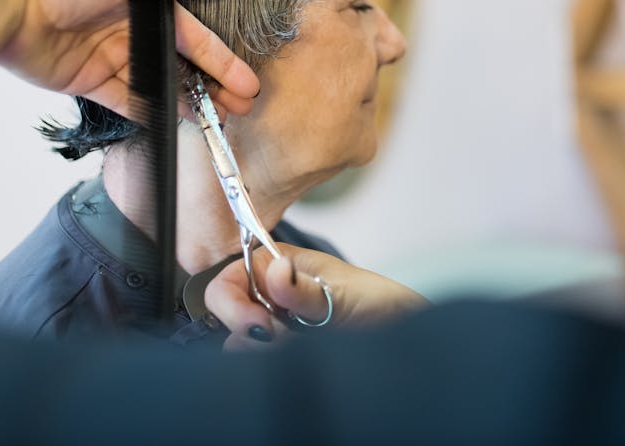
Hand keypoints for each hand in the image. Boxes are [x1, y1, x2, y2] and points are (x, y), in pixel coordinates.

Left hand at [0, 0, 259, 115]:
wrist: (9, 4)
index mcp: (142, 0)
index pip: (192, 35)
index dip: (221, 60)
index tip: (245, 82)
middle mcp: (130, 29)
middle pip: (180, 64)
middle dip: (212, 86)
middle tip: (239, 108)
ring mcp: (110, 56)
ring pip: (159, 85)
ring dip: (187, 102)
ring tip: (214, 120)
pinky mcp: (88, 80)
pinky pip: (125, 99)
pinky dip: (149, 111)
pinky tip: (173, 122)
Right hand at [204, 244, 427, 350]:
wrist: (399, 330)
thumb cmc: (377, 301)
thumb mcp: (341, 293)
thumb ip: (304, 290)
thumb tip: (275, 271)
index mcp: (277, 264)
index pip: (227, 279)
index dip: (232, 303)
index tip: (258, 326)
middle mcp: (269, 290)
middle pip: (225, 310)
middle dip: (246, 327)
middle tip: (280, 336)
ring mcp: (273, 320)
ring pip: (238, 340)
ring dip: (262, 347)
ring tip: (299, 342)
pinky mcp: (280, 346)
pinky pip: (257, 357)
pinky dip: (271, 360)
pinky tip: (297, 353)